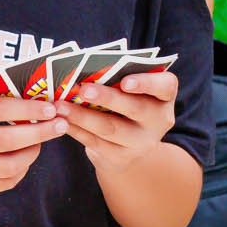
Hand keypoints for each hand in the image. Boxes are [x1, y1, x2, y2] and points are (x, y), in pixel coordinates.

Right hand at [0, 89, 68, 193]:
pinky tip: (24, 157)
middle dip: (39, 132)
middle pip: (5, 140)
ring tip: (40, 142)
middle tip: (61, 125)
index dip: (27, 109)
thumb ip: (2, 94)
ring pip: (8, 165)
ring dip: (32, 153)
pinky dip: (21, 170)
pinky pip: (4, 182)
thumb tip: (45, 95)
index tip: (51, 108)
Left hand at [55, 71, 179, 175]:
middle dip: (108, 98)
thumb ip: (117, 78)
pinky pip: (95, 142)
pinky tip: (61, 121)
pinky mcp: (121, 157)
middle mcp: (158, 120)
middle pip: (135, 108)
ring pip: (110, 128)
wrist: (129, 147)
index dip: (147, 83)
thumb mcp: (131, 92)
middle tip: (83, 89)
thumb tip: (84, 69)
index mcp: (164, 97)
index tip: (126, 81)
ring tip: (60, 106)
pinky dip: (76, 130)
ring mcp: (141, 142)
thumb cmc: (125, 104)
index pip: (166, 86)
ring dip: (83, 116)